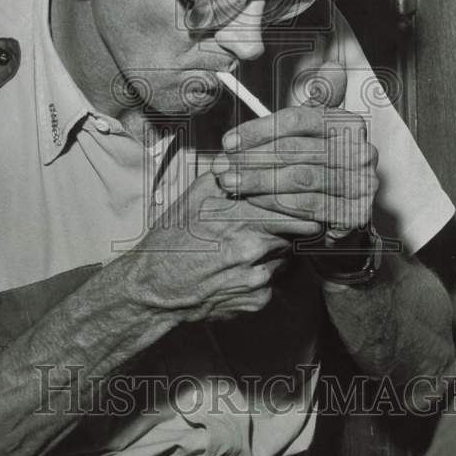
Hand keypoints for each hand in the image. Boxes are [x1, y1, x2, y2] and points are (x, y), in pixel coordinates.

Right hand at [130, 170, 323, 322]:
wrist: (154, 290)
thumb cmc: (170, 241)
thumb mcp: (190, 199)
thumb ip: (221, 175)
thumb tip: (239, 155)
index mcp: (240, 219)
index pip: (293, 208)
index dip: (300, 204)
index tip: (302, 200)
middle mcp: (254, 249)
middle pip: (295, 232)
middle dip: (289, 225)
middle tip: (276, 220)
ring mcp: (258, 278)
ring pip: (284, 256)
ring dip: (272, 249)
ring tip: (244, 246)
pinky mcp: (257, 301)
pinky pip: (272, 281)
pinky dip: (260, 273)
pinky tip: (236, 269)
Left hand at [210, 61, 378, 238]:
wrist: (343, 207)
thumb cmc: (322, 162)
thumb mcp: (319, 129)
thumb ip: (321, 100)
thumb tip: (332, 67)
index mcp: (349, 123)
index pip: (296, 120)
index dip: (258, 131)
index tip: (228, 142)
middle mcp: (361, 151)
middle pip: (294, 150)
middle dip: (251, 159)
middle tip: (221, 166)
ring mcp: (362, 183)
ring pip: (299, 179)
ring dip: (258, 182)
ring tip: (231, 183)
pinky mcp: (355, 213)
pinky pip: (308, 206)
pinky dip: (277, 204)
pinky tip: (254, 200)